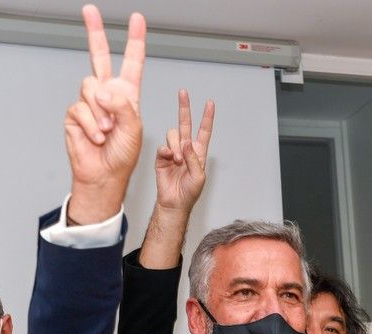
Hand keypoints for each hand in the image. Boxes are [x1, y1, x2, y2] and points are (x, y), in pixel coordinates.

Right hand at [65, 5, 145, 223]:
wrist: (105, 174)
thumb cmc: (123, 153)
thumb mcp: (134, 127)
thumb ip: (123, 105)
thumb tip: (102, 90)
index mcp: (127, 93)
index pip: (132, 62)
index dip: (135, 41)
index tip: (137, 19)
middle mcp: (107, 93)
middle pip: (98, 55)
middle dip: (94, 31)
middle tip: (90, 9)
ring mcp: (89, 102)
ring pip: (91, 87)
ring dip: (101, 112)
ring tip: (107, 130)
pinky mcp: (74, 113)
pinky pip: (80, 108)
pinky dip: (91, 124)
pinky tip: (96, 136)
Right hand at [155, 89, 214, 213]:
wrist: (174, 202)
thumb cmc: (189, 192)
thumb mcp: (199, 176)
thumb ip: (194, 159)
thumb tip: (187, 142)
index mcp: (198, 152)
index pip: (204, 131)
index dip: (207, 117)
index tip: (210, 103)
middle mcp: (186, 148)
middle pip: (185, 124)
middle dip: (184, 108)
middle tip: (183, 92)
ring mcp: (173, 151)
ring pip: (173, 135)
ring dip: (176, 145)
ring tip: (178, 160)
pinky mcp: (161, 157)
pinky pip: (163, 147)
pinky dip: (167, 151)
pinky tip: (170, 159)